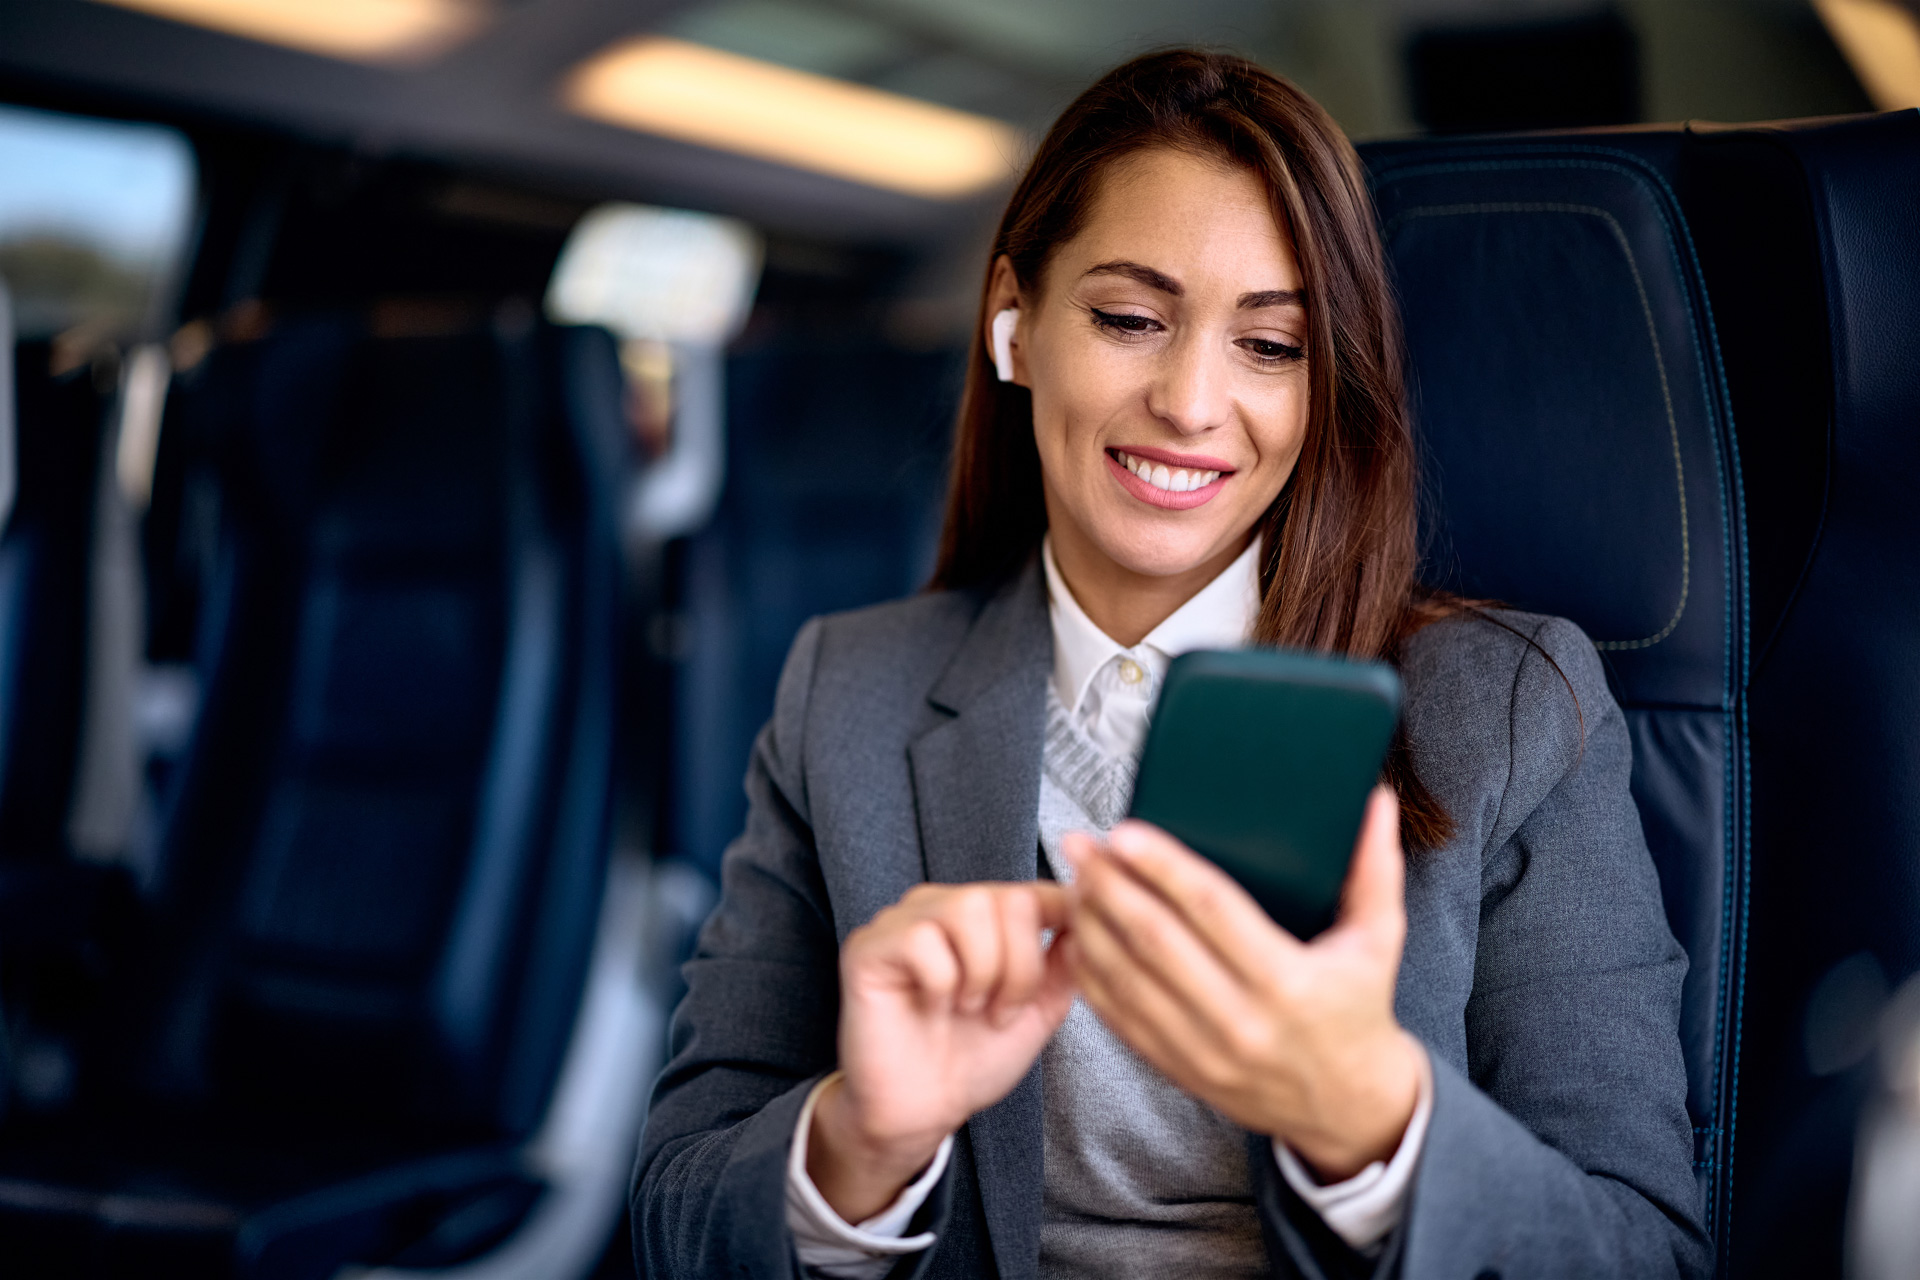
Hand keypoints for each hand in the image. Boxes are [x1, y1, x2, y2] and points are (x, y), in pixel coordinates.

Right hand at [809, 881, 1074, 1221]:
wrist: (922, 1112)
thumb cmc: (973, 1060)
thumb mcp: (1038, 1010)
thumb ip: (1065, 964)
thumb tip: (1090, 915)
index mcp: (982, 917)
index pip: (1035, 890)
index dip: (1064, 920)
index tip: (1076, 958)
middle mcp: (941, 906)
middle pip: (1008, 898)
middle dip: (1021, 967)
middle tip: (1001, 1012)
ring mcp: (901, 921)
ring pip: (968, 908)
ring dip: (983, 973)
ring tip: (969, 1008)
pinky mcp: (868, 947)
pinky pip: (923, 939)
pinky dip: (941, 983)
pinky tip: (932, 1006)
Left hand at [1061, 787, 1425, 1180]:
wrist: (1350, 1108)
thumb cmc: (1358, 1012)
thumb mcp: (1379, 941)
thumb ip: (1375, 869)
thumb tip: (1378, 802)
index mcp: (1288, 982)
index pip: (1212, 910)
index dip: (1163, 867)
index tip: (1125, 832)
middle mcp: (1240, 1021)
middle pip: (1155, 941)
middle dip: (1109, 885)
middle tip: (1081, 845)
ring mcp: (1204, 1052)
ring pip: (1126, 979)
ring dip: (1092, 924)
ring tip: (1075, 880)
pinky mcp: (1180, 1070)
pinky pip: (1120, 1019)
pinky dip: (1092, 976)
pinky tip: (1078, 937)